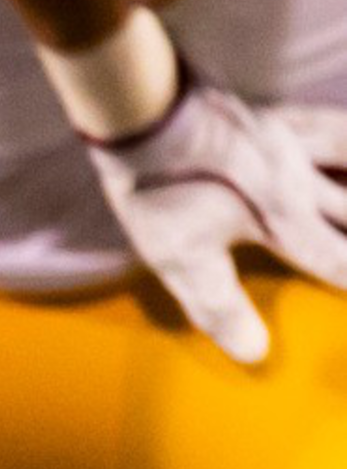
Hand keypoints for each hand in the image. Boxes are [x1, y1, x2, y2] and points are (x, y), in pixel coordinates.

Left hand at [84, 72, 346, 366]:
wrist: (142, 113)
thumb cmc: (158, 189)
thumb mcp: (181, 257)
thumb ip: (221, 305)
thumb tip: (256, 355)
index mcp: (283, 220)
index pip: (339, 261)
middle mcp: (301, 182)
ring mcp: (293, 143)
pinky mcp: (278, 116)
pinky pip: (332, 122)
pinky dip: (346, 133)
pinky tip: (345, 135)